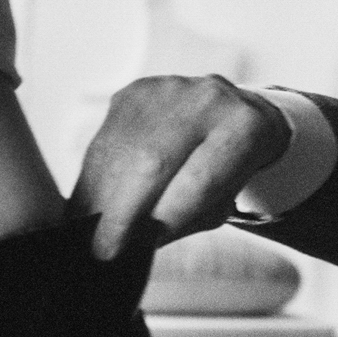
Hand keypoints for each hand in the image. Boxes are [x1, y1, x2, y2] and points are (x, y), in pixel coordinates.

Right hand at [70, 74, 291, 259]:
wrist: (228, 117)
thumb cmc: (227, 168)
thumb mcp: (223, 198)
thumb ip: (186, 217)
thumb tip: (137, 234)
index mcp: (245, 128)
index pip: (201, 180)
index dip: (166, 216)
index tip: (137, 247)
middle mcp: (208, 99)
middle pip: (153, 160)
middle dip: (122, 210)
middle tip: (103, 248)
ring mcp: (169, 89)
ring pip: (122, 150)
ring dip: (100, 195)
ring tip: (92, 227)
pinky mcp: (136, 90)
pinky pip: (106, 137)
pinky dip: (94, 175)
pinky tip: (92, 199)